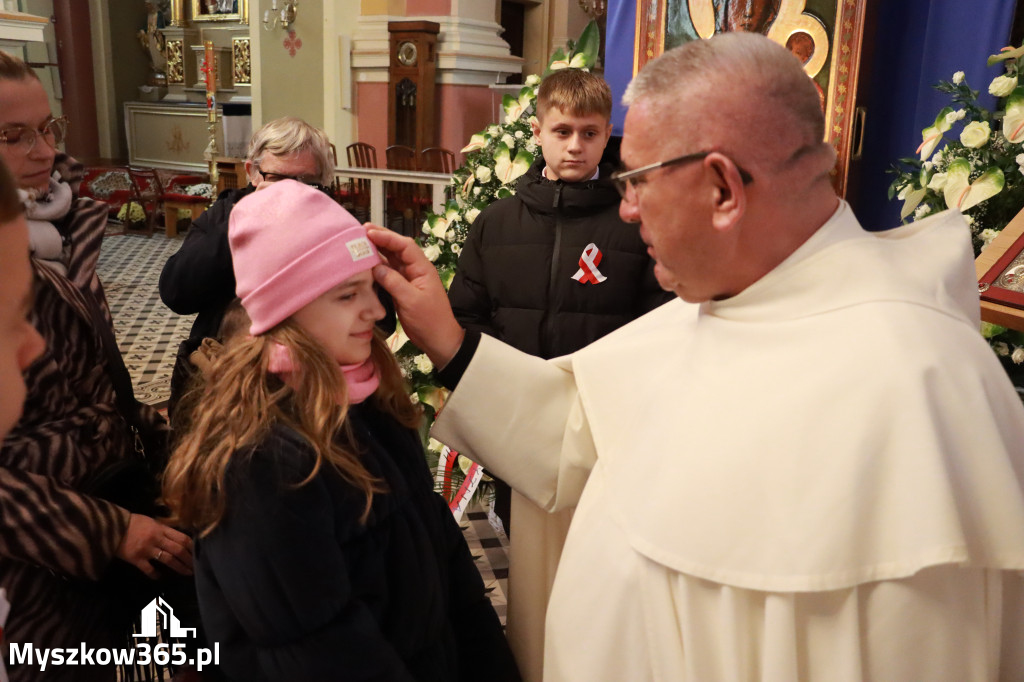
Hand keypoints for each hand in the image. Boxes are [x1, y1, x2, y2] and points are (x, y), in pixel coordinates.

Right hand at [116, 513, 193, 578]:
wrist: (110, 527)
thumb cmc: (132, 523)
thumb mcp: (151, 522)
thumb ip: (164, 529)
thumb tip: (177, 538)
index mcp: (161, 529)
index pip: (182, 538)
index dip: (192, 547)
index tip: (198, 553)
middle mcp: (157, 539)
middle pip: (178, 550)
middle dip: (189, 559)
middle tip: (196, 567)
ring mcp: (147, 550)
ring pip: (168, 560)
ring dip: (179, 567)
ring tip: (187, 573)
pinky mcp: (136, 559)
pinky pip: (149, 569)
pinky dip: (155, 574)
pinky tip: (160, 578)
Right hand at [367, 225, 464, 366]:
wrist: (438, 339)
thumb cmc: (430, 320)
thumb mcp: (411, 301)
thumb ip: (394, 282)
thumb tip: (376, 267)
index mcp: (422, 268)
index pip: (405, 246)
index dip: (387, 237)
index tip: (369, 232)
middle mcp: (414, 270)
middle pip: (397, 249)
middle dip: (381, 239)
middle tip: (361, 230)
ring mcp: (407, 279)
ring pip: (391, 260)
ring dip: (377, 251)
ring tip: (360, 243)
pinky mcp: (401, 289)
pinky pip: (388, 274)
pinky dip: (377, 267)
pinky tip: (365, 263)